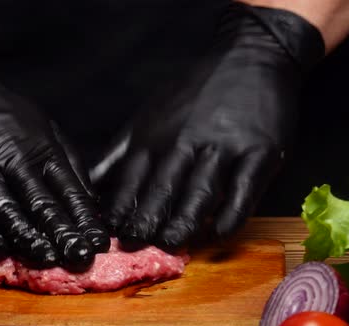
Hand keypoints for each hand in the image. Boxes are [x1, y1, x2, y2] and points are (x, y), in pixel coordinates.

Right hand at [0, 9, 108, 269]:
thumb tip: (88, 200)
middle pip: (41, 202)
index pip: (68, 188)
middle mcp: (8, 153)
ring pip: (5, 209)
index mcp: (36, 143)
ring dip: (28, 238)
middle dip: (63, 235)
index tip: (98, 244)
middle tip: (79, 260)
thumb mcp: (34, 122)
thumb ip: (61, 159)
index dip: (84, 219)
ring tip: (46, 260)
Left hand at [96, 3, 324, 249]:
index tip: (113, 236)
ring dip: (183, 225)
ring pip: (197, 195)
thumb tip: (91, 185)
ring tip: (171, 245)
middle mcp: (184, 142)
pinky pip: (242, 193)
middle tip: (137, 246)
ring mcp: (223, 147)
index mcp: (154, 135)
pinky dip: (229, 217)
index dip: (121, 212)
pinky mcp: (258, 153)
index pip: (130, 182)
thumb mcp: (148, 114)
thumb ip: (120, 151)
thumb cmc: (194, 92)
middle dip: (146, 223)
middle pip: (160, 192)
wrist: (250, 55)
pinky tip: (218, 234)